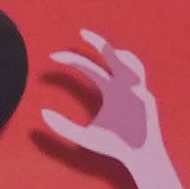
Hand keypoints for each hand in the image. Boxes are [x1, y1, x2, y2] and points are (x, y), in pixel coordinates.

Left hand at [44, 28, 163, 165]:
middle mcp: (124, 86)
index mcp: (110, 90)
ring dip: (120, 56)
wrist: (137, 156)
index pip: (90, 68)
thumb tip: (42, 113)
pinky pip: (141, 86)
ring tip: (106, 47)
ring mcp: (138, 92)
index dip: (72, 60)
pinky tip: (125, 76)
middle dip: (100, 44)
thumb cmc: (112, 145)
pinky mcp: (147, 102)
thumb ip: (63, 126)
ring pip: (132, 65)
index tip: (53, 56)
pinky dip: (134, 78)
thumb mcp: (82, 136)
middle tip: (82, 32)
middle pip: (113, 58)